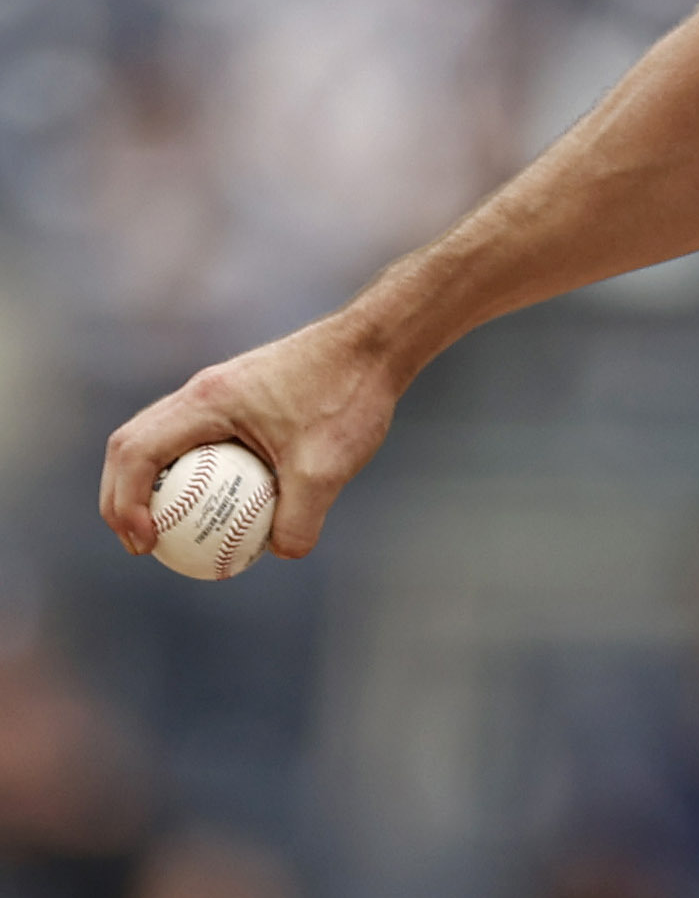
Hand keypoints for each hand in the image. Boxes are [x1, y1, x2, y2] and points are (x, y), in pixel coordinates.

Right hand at [100, 313, 407, 561]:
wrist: (377, 343)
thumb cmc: (350, 396)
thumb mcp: (329, 466)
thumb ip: (301, 516)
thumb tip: (281, 554)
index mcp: (207, 401)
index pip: (136, 453)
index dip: (124, 503)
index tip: (146, 544)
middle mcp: (201, 391)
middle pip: (131, 445)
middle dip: (121, 497)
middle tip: (142, 544)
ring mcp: (217, 391)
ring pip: (159, 438)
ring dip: (149, 483)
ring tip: (166, 531)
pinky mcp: (238, 396)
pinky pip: (195, 438)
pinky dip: (188, 470)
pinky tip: (219, 505)